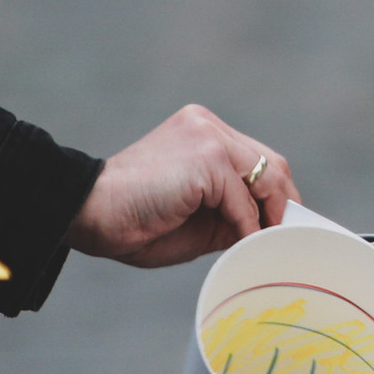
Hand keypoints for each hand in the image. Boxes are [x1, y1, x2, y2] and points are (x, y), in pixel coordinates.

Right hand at [68, 105, 296, 266]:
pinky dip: (249, 225)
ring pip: (265, 177)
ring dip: (271, 217)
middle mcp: (207, 126)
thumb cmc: (136, 222)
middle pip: (270, 164)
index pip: (257, 160)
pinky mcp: (206, 156)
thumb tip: (269, 231)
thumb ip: (232, 215)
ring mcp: (208, 136)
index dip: (275, 195)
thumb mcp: (198, 219)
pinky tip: (244, 244)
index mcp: (202, 132)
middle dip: (283, 205)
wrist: (88, 215)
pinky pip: (244, 198)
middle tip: (285, 239)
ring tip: (269, 246)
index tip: (281, 227)